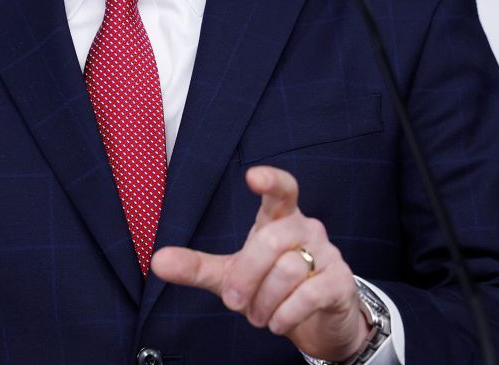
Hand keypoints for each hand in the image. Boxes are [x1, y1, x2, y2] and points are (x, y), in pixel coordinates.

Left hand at [152, 166, 369, 360]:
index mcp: (279, 219)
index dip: (270, 180)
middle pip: (270, 240)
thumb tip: (157, 262)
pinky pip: (309, 294)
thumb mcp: (231, 276)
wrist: (317, 322)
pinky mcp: (340, 282)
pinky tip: (278, 323)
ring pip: (288, 270)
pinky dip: (286, 314)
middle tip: (236, 304)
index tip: (253, 176)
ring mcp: (327, 254)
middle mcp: (306, 229)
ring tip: (261, 316)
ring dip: (265, 302)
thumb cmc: (271, 287)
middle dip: (246, 276)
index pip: (282, 189)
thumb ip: (197, 266)